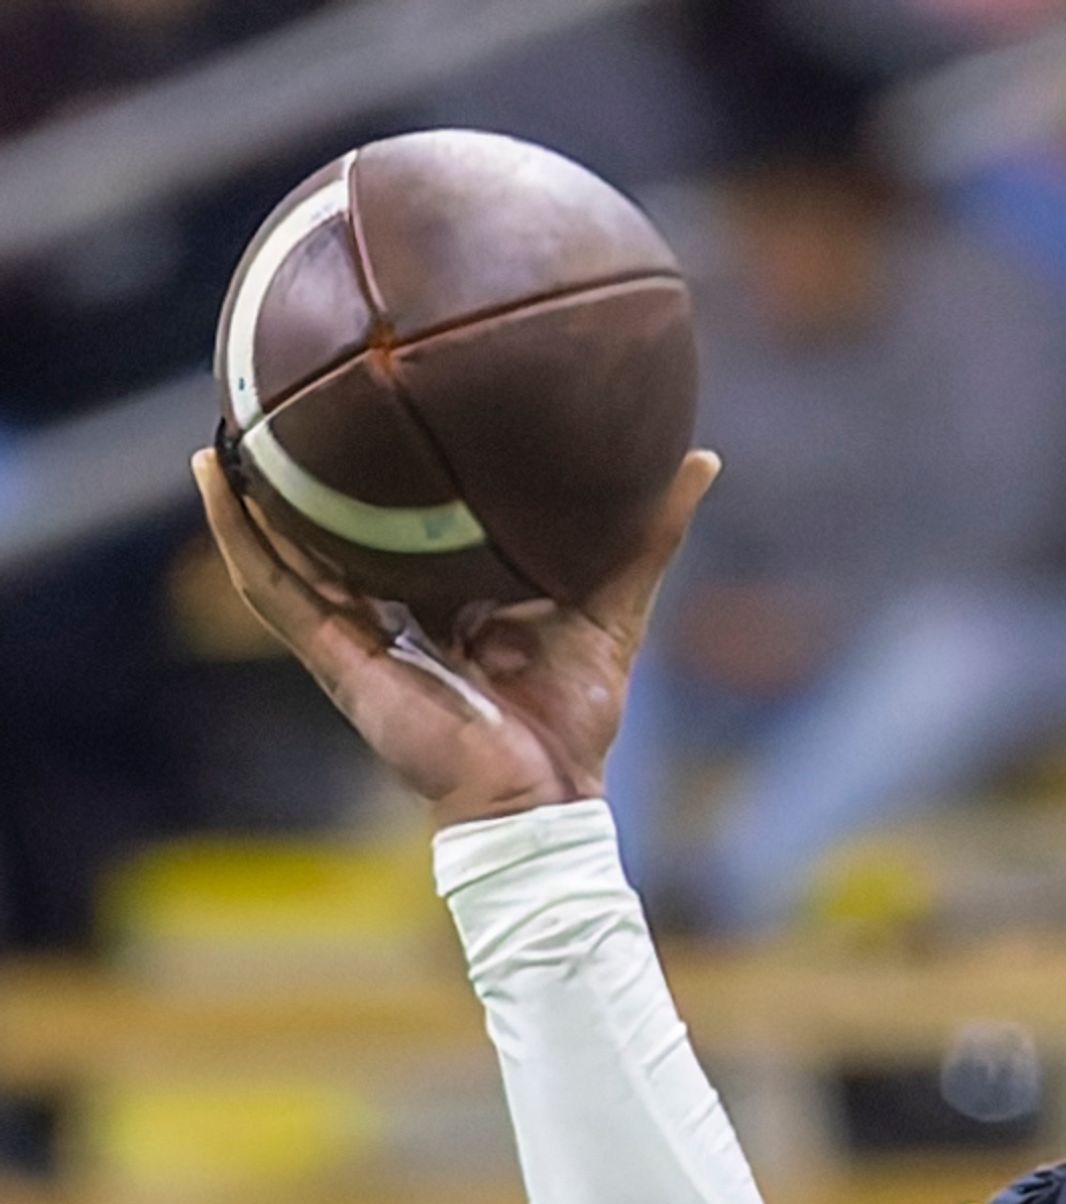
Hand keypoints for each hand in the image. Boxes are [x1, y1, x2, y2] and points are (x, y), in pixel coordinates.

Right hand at [188, 440, 713, 823]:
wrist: (543, 800)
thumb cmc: (573, 720)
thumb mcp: (610, 604)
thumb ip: (645, 536)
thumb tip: (701, 460)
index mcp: (443, 599)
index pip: (401, 523)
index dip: (382, 470)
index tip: (373, 399)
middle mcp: (390, 612)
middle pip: (332, 528)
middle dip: (303, 468)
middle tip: (278, 389)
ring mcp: (356, 635)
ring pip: (285, 548)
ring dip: (250, 488)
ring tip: (221, 418)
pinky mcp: (338, 658)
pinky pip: (273, 588)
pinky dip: (239, 534)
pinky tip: (212, 478)